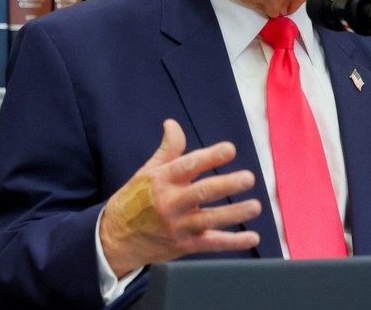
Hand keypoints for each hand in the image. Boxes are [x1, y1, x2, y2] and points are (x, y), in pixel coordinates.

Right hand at [99, 119, 261, 277]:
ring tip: (256, 206)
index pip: (188, 165)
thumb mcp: (147, 172)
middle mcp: (171, 203)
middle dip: (228, 185)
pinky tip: (252, 237)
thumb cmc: (136, 200)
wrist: (114, 239)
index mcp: (162, 181)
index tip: (230, 149)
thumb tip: (172, 123)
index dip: (210, 157)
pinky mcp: (184, 245)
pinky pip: (212, 244)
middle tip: (249, 178)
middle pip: (203, 192)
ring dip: (235, 213)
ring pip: (211, 219)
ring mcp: (178, 226)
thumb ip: (168, 149)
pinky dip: (233, 242)